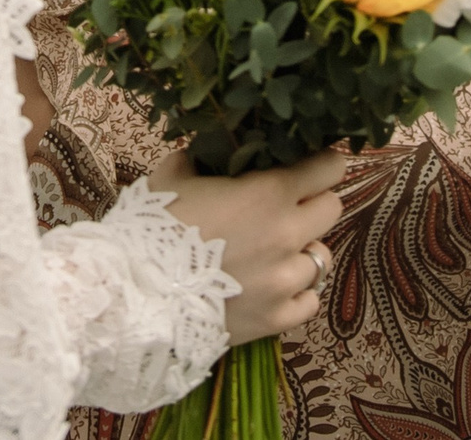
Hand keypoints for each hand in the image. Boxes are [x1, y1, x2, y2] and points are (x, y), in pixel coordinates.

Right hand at [151, 147, 348, 344]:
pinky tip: (277, 287)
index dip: (323, 164)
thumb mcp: (170, 178)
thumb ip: (196, 159)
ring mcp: (285, 281)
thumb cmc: (153, 228)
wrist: (137, 294)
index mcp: (269, 193)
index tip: (315, 165)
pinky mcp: (276, 318)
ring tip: (279, 253)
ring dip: (304, 251)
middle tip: (292, 207)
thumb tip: (203, 152)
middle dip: (316, 203)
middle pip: (333, 209)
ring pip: (323, 258)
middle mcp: (287, 234)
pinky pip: (310, 301)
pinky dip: (299, 293)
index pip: (328, 169)